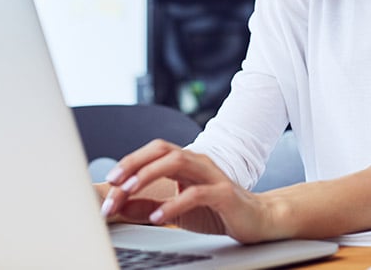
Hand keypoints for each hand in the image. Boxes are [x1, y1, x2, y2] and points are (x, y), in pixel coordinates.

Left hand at [99, 140, 280, 243]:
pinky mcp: (224, 194)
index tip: (110, 181)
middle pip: (162, 150)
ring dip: (149, 175)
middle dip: (134, 163)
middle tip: (114, 183)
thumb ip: (149, 207)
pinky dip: (173, 203)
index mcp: (186, 163)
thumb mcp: (176, 210)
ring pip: (177, 162)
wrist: (259, 220)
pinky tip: (158, 216)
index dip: (130, 162)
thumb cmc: (218, 211)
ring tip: (130, 191)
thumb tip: (120, 206)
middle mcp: (198, 162)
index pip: (153, 152)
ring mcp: (212, 175)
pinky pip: (196, 193)